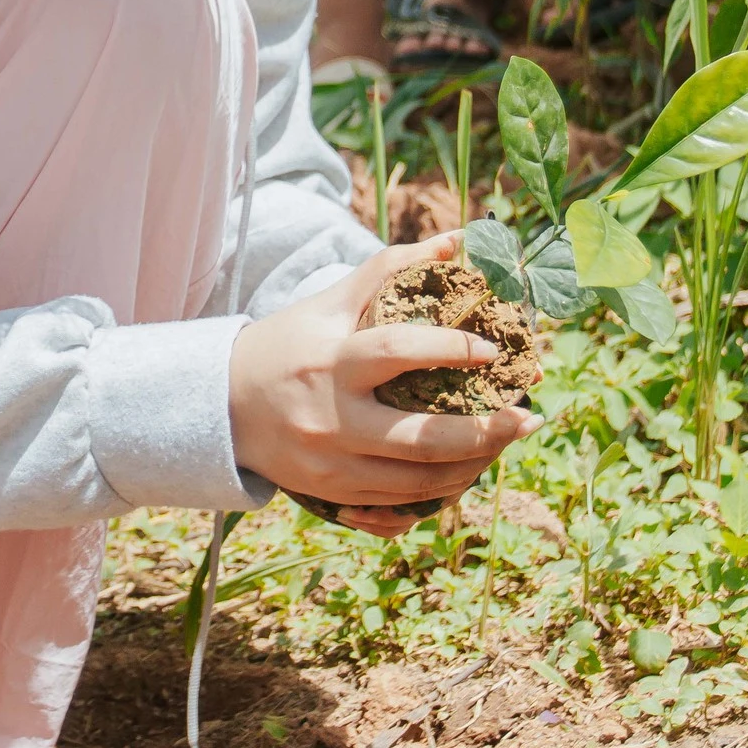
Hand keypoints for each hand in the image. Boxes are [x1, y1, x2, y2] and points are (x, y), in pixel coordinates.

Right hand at [229, 233, 531, 538]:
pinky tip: (466, 472)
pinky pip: (397, 507)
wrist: (220, 407)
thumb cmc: (286, 344)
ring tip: (507, 440)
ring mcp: (331, 465)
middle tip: (527, 417)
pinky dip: (438, 492)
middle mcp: (331, 418)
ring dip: (473, 465)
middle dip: (484, 433)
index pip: (398, 352)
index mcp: (332, 363)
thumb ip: (390, 269)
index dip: (451, 348)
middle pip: (420, 438)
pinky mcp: (331, 495)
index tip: (494, 349)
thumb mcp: (328, 302)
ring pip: (418, 482)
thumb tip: (456, 240)